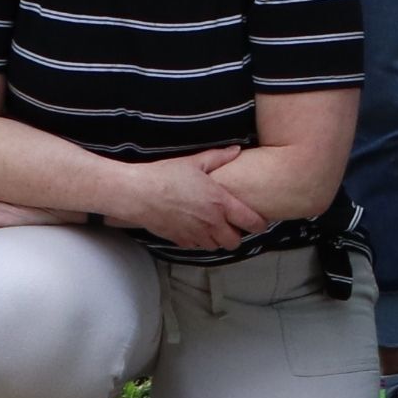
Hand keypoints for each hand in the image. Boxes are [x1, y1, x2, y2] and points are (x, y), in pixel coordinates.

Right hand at [117, 148, 267, 253]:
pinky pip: (197, 246)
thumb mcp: (195, 162)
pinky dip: (200, 240)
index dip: (259, 224)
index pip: (250, 222)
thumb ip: (219, 157)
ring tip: (213, 225)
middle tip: (232, 223)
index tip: (260, 222)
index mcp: (220, 203)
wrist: (138, 194)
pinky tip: (195, 227)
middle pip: (235, 242)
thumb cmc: (166, 175)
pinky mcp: (180, 240)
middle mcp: (211, 223)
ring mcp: (195, 234)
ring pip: (216, 247)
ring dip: (218, 239)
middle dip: (236, 235)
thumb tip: (237, 150)